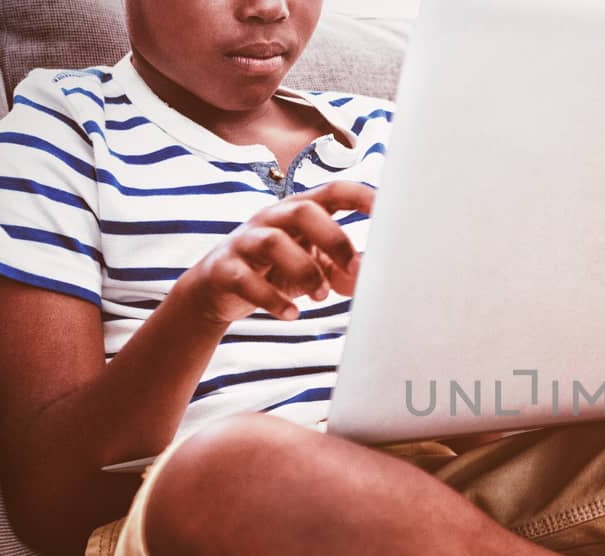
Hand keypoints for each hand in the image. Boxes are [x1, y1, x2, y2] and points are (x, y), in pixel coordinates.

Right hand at [178, 181, 374, 323]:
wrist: (215, 291)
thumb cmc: (273, 271)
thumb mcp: (313, 266)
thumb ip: (343, 269)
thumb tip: (370, 277)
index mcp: (299, 212)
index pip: (332, 192)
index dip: (361, 197)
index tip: (389, 210)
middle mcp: (271, 219)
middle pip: (303, 211)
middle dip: (334, 238)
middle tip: (354, 269)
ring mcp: (245, 241)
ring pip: (273, 241)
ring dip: (305, 270)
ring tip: (321, 296)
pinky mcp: (225, 270)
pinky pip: (247, 280)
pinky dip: (273, 299)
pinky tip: (292, 313)